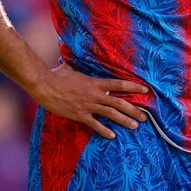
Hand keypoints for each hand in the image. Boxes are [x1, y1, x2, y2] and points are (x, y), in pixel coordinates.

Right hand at [32, 63, 147, 138]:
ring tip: (135, 126)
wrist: (44, 85)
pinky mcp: (80, 115)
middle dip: (134, 110)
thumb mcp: (71, 67)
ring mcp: (88, 105)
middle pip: (120, 102)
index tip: (146, 90)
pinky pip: (95, 124)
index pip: (119, 84)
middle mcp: (95, 94)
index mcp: (95, 82)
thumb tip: (76, 55)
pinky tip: (112, 135)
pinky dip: (104, 130)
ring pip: (111, 114)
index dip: (134, 87)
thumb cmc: (56, 75)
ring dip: (125, 120)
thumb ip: (78, 65)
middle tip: (145, 117)